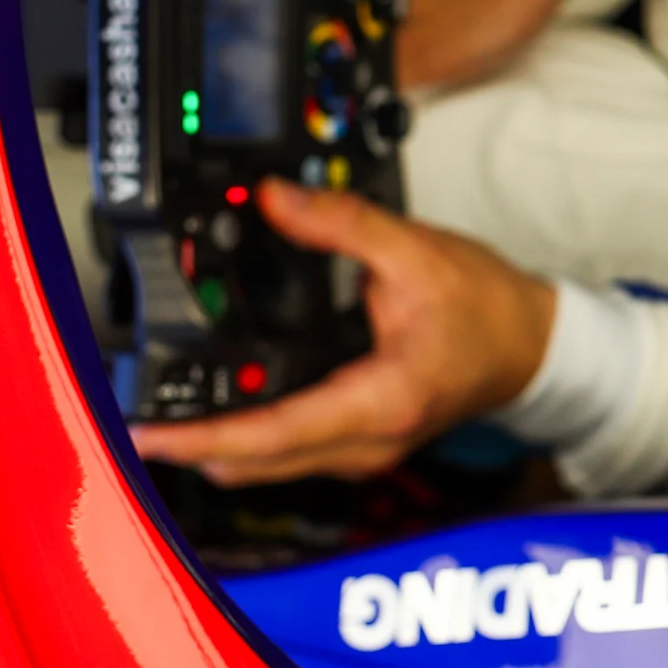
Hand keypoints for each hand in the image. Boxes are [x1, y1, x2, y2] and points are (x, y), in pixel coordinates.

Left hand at [128, 181, 556, 487]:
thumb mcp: (417, 252)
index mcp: (380, 400)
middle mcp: (367, 442)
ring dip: (215, 447)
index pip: (271, 432)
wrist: (535, 346)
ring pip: (268, 468)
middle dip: (189, 446)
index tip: (146, 432)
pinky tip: (223, 410)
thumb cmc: (491, 310)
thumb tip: (275, 199)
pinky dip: (248, 440)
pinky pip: (288, 457)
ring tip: (165, 414)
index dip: (200, 436)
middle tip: (131, 418)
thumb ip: (342, 224)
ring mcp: (364, 451)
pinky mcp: (361, 445)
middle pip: (254, 465)